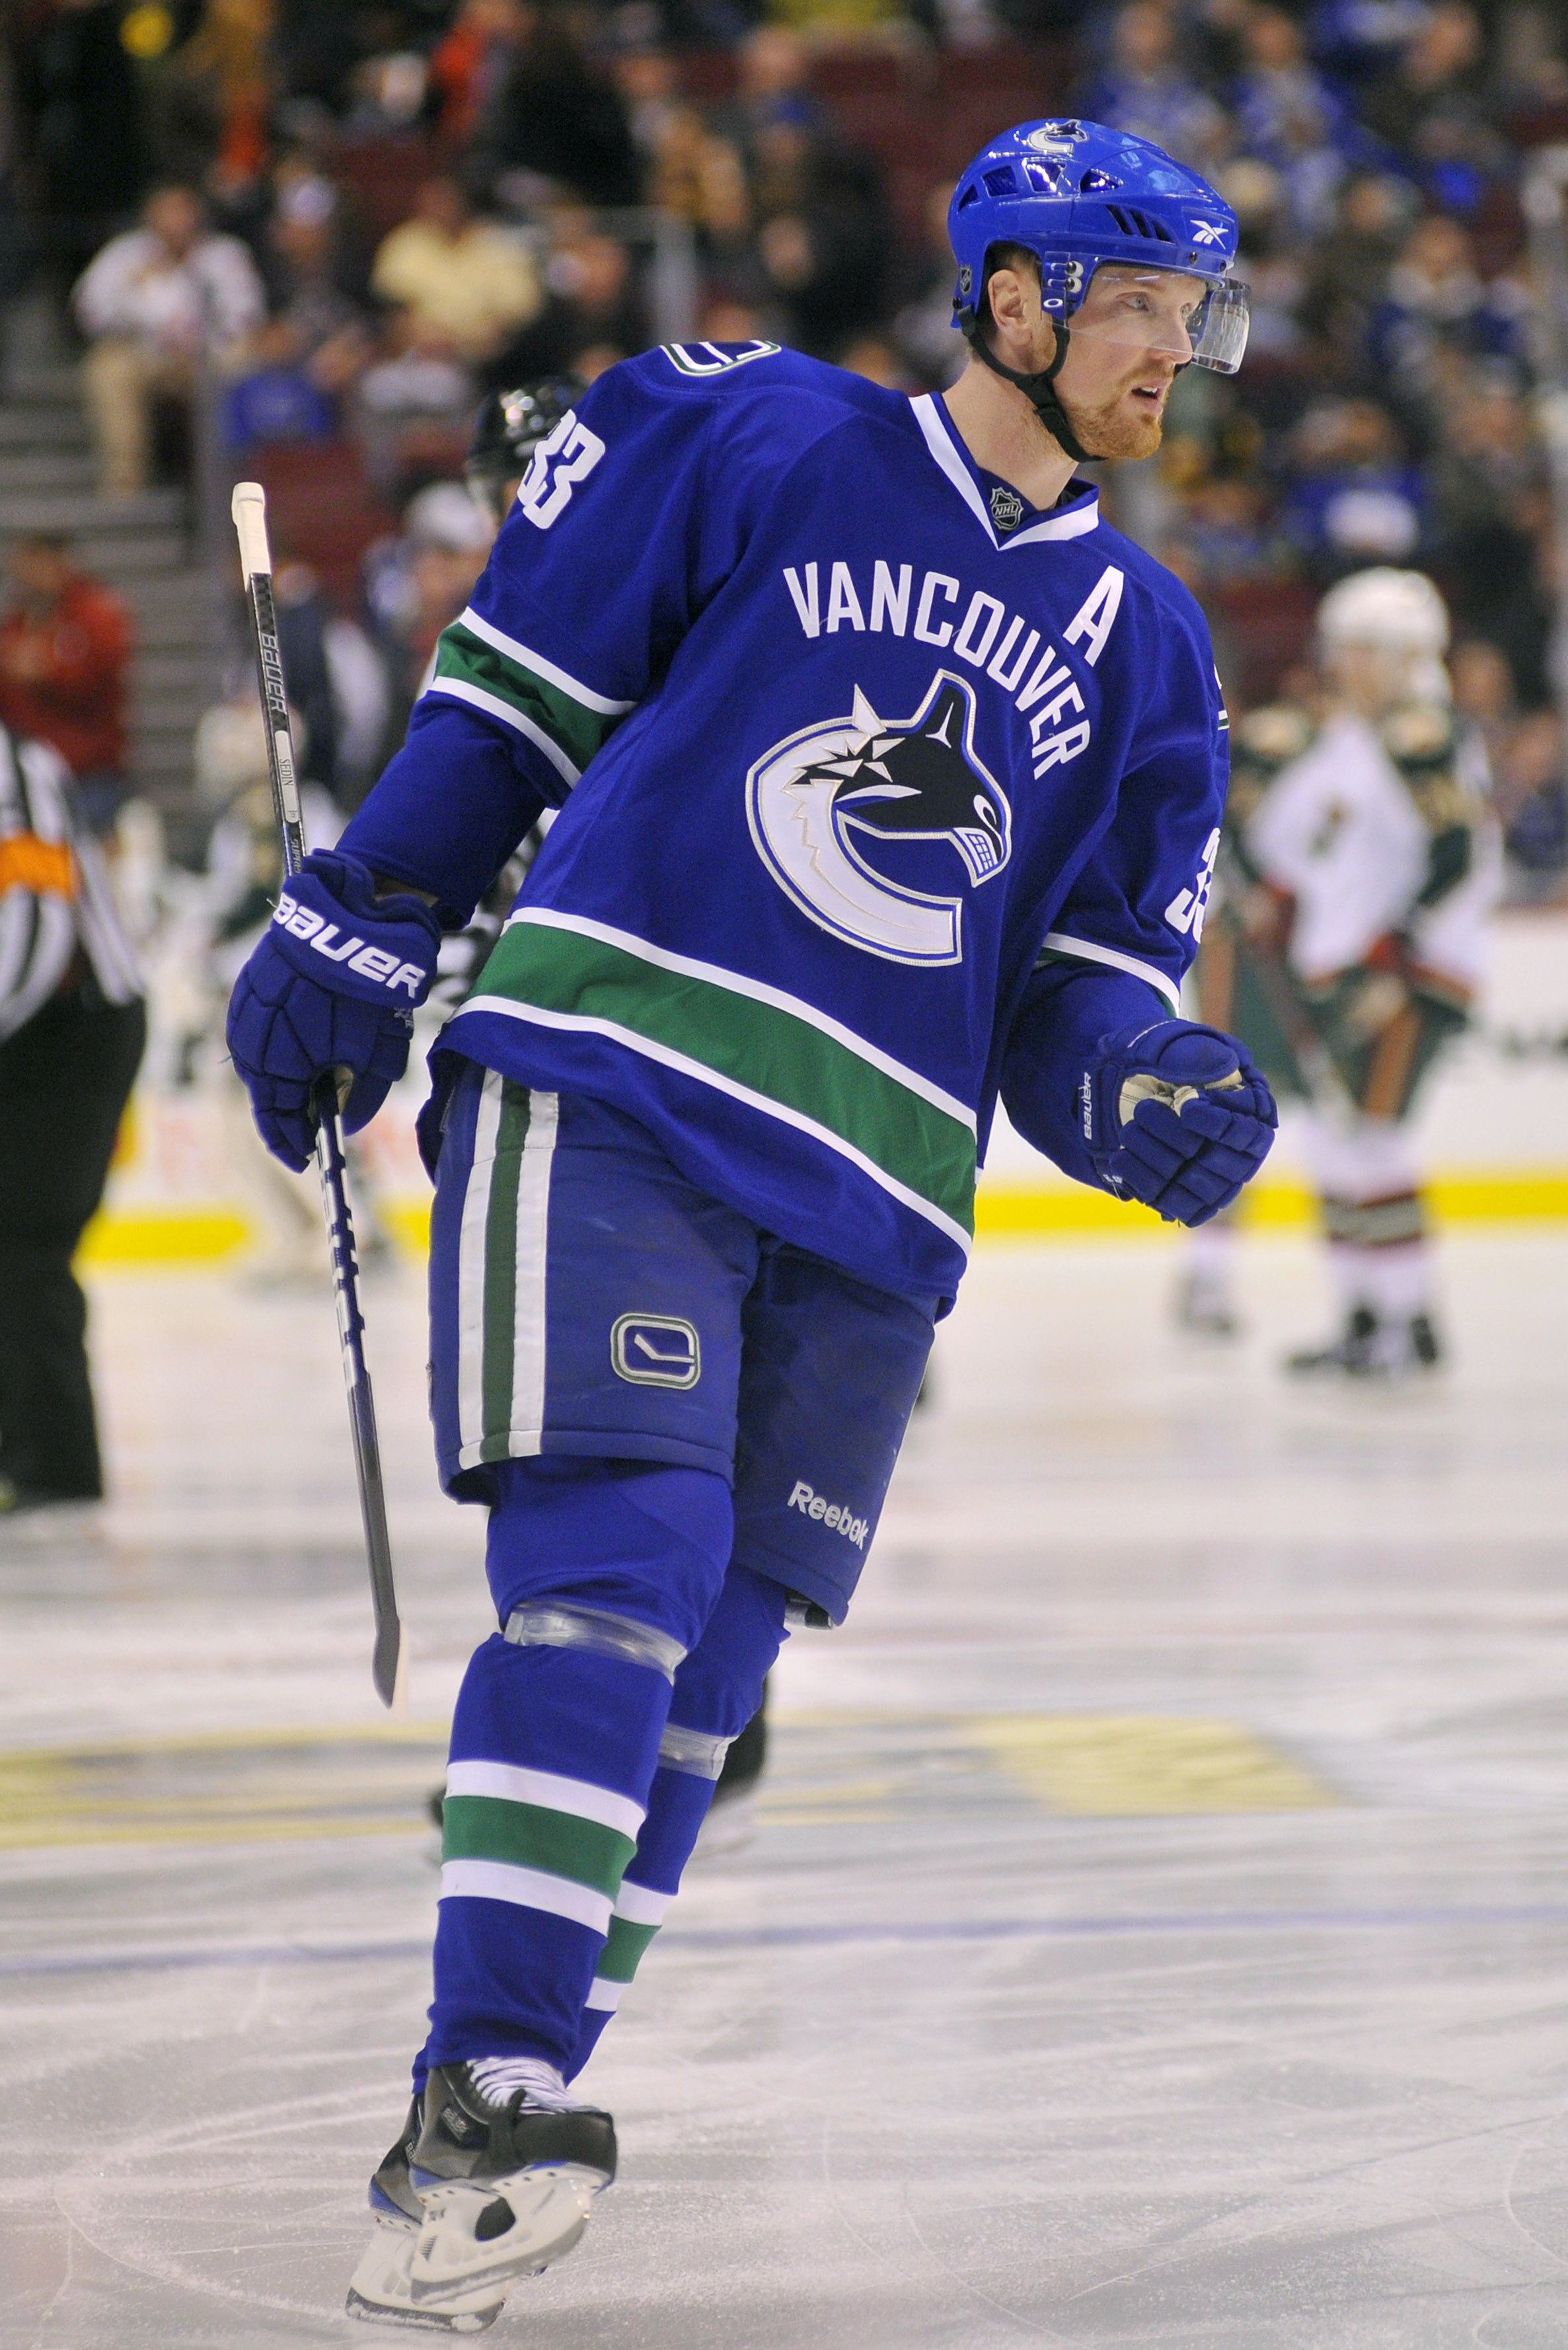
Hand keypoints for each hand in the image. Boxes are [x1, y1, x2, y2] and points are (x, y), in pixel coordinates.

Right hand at [226, 850, 440, 1169]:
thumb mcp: (378, 1054)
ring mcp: (244, 1012)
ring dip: (282, 1078)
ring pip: (258, 1062)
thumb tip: (347, 1123)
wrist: (346, 921)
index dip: (292, 1144)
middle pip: (264, 1093)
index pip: (276, 1122)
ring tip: (310, 1086)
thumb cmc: (364, 992)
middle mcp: (249, 1043)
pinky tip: (301, 1047)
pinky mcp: (248, 986)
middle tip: (313, 1124)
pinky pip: (257, 1031)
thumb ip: (362, 1097)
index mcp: (275, 1067)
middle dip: (288, 1111)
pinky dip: (277, 1047)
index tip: (307, 1159)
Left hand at [1081, 1018, 1276, 1226]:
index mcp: (1251, 1120)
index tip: (1187, 1106)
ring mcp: (1212, 1184)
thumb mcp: (1178, 1047)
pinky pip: (1172, 1204)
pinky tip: (1119, 1157)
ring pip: (1195, 1186)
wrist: (1126, 1089)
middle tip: (1143, 1109)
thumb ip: (1204, 1054)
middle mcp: (1238, 1158)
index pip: (1248, 1133)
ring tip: (1128, 1129)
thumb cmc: (1161, 1064)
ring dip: (1155, 1157)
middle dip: (1174, 1136)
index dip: (1218, 1123)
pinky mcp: (1183, 1202)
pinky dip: (1143, 1182)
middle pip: (1220, 1163)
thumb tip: (1228, 1065)